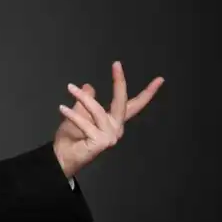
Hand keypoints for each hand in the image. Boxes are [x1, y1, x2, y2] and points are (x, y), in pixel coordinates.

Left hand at [52, 61, 163, 178]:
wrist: (62, 157)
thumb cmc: (72, 138)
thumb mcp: (78, 113)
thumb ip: (86, 101)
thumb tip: (88, 86)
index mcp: (114, 121)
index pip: (134, 104)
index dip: (148, 93)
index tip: (159, 80)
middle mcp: (116, 128)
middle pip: (122, 102)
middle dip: (120, 82)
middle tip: (117, 65)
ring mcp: (110, 136)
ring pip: (99, 110)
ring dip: (83, 98)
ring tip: (70, 88)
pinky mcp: (100, 143)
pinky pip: (86, 124)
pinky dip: (73, 115)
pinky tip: (62, 108)